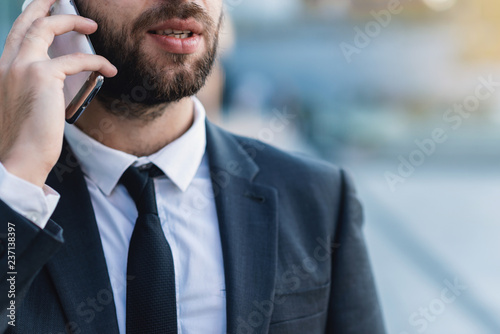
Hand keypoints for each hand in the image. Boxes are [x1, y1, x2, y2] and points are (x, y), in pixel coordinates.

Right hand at [0, 0, 116, 187]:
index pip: (16, 35)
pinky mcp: (42, 76)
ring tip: (92, 24)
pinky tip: (110, 68)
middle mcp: (6, 63)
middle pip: (27, 21)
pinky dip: (97, 61)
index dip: (31, 17)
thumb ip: (33, 87)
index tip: (44, 10)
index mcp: (1, 70)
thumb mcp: (24, 105)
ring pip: (46, 28)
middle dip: (44, 3)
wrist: (18, 159)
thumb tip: (58, 81)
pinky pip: (77, 60)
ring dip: (72, 21)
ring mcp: (21, 66)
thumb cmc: (25, 139)